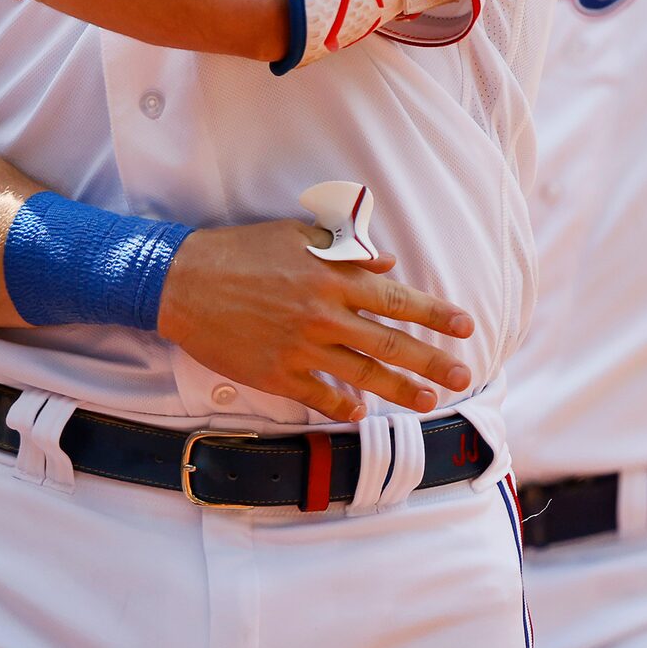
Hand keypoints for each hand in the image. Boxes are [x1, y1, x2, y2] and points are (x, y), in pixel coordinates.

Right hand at [158, 220, 476, 422]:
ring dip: (399, 390)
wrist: (182, 281)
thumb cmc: (240, 251)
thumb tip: (388, 263)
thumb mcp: (295, 235)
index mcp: (331, 277)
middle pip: (390, 343)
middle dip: (432, 360)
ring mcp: (301, 347)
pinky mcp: (276, 373)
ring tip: (427, 400)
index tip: (464, 326)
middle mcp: (323, 315)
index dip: (435, 313)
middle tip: (463, 374)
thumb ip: (345, 249)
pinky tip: (359, 411)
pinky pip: (319, 394)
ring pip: (362, 374)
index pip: (397, 298)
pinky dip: (342, 404)